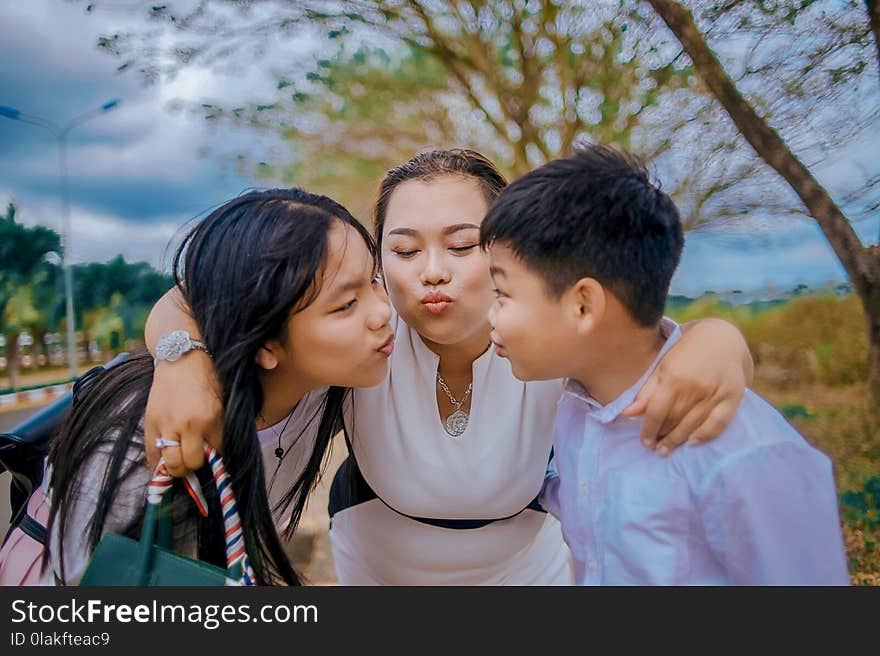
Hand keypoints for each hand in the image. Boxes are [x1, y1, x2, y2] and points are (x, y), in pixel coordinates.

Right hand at [144, 351, 222, 476]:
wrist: (181, 358)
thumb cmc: (205, 379)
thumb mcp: (220, 403)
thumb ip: (217, 428)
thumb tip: (215, 453)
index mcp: (209, 419)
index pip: (215, 453)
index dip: (215, 458)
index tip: (213, 457)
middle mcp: (187, 425)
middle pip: (190, 463)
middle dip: (195, 467)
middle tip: (195, 463)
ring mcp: (167, 425)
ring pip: (170, 463)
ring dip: (177, 469)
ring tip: (181, 465)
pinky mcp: (151, 423)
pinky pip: (151, 454)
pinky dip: (157, 464)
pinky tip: (163, 466)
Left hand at [622, 319, 749, 455]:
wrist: (722, 338)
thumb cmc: (686, 352)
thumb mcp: (662, 366)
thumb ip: (646, 391)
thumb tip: (627, 413)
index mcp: (674, 376)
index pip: (656, 411)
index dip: (648, 429)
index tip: (644, 441)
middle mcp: (695, 386)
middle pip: (674, 420)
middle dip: (662, 437)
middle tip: (655, 449)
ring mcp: (715, 392)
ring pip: (693, 425)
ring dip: (678, 440)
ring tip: (667, 450)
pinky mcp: (733, 396)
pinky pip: (718, 423)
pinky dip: (705, 435)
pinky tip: (692, 443)